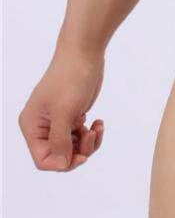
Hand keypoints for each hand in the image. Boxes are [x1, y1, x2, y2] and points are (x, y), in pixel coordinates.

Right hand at [19, 45, 104, 171]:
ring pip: (72, 148)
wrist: (84, 53)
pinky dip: (92, 134)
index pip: (42, 159)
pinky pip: (81, 137)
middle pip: (59, 156)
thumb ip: (60, 141)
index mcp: (32, 125)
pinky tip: (99, 122)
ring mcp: (57, 121)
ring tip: (96, 128)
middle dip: (78, 151)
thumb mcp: (64, 112)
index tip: (81, 156)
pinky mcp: (72, 116)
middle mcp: (42, 126)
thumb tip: (61, 163)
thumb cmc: (70, 78)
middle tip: (91, 137)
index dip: (62, 163)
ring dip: (88, 143)